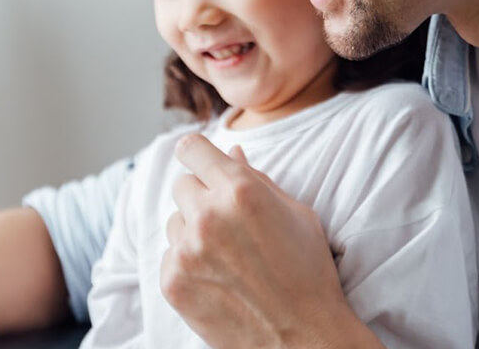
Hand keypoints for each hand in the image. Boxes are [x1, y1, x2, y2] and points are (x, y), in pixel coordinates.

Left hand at [161, 135, 374, 348]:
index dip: (197, 154)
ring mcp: (186, 251)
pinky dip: (187, 264)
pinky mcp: (173, 281)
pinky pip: (169, 256)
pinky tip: (218, 279)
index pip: (192, 149)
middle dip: (201, 197)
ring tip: (228, 257)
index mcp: (240, 191)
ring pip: (174, 222)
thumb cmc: (309, 273)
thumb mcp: (297, 214)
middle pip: (182, 186)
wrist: (303, 337)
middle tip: (228, 223)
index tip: (199, 162)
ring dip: (193, 232)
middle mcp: (208, 216)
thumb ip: (257, 179)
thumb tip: (231, 152)